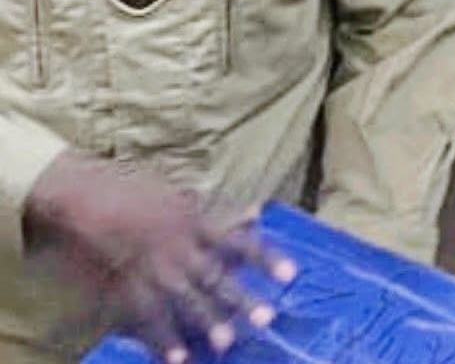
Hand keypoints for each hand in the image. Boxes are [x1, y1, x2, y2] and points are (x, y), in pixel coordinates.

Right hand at [23, 152, 294, 362]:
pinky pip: (146, 318)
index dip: (266, 257)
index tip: (291, 274)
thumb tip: (256, 214)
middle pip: (214, 276)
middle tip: (266, 319)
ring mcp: (150, 269)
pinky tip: (176, 358)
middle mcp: (177, 247)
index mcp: (194, 221)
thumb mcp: (180, 194)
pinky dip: (161, 339)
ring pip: (184, 300)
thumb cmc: (133, 190)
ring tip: (226, 343)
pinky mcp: (124, 287)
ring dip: (206, 322)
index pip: (238, 241)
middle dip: (239, 299)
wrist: (80, 198)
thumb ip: (218, 211)